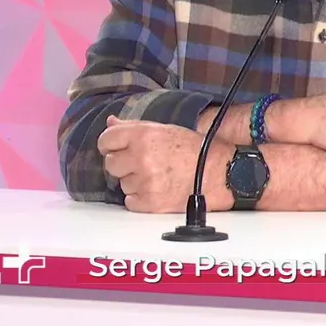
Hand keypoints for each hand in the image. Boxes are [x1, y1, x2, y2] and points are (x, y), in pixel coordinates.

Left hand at [97, 116, 230, 212]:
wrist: (219, 173)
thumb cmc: (195, 149)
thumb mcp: (165, 129)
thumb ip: (134, 126)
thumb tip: (111, 122)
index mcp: (144, 135)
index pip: (106, 139)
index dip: (110, 144)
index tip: (116, 148)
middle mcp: (141, 157)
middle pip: (110, 164)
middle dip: (123, 164)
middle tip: (142, 163)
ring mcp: (145, 181)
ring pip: (121, 184)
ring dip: (134, 181)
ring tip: (156, 176)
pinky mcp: (149, 202)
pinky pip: (130, 201)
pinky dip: (140, 198)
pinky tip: (156, 189)